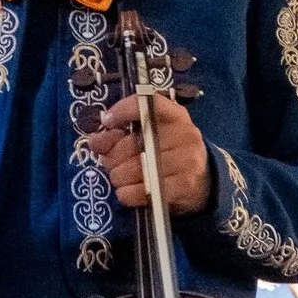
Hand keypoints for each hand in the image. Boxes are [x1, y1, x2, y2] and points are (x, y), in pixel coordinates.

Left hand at [81, 89, 210, 216]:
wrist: (202, 181)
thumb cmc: (169, 154)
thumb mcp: (151, 135)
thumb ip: (121, 134)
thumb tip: (96, 140)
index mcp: (175, 116)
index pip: (147, 103)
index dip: (122, 111)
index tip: (107, 122)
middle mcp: (184, 134)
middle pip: (133, 143)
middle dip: (112, 156)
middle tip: (111, 162)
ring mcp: (186, 160)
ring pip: (134, 169)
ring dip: (119, 177)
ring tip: (122, 177)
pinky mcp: (183, 186)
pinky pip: (140, 191)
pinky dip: (127, 193)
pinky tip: (129, 190)